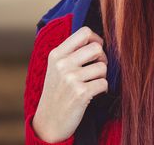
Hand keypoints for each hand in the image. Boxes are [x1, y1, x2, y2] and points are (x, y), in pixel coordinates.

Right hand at [32, 26, 108, 142]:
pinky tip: (93, 93)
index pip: (84, 32)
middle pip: (97, 48)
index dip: (96, 39)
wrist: (49, 121)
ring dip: (102, 76)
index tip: (95, 50)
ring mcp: (71, 79)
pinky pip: (104, 83)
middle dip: (102, 58)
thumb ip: (71, 52)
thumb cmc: (57, 91)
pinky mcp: (81, 93)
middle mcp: (63, 64)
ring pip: (103, 67)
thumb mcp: (56, 68)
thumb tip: (98, 40)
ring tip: (92, 83)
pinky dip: (103, 89)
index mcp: (56, 54)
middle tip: (96, 69)